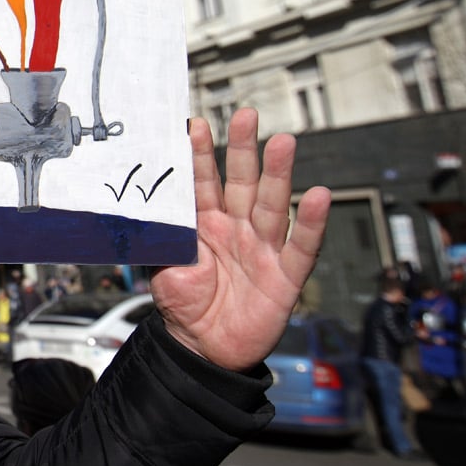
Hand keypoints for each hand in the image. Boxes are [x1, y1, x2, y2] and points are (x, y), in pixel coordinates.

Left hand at [152, 108, 330, 371]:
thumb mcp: (162, 270)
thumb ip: (162, 240)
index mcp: (204, 225)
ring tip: (283, 142)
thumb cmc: (184, 307)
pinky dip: (311, 223)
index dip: (200, 156)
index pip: (202, 183)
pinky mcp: (285, 276)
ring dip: (279, 174)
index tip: (194, 126)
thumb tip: (147, 210)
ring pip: (273, 205)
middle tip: (246, 116)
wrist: (203, 349)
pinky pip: (301, 247)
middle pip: (243, 183)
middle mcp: (236, 230)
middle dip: (244, 150)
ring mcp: (262, 249)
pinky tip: (318, 196)